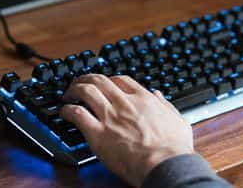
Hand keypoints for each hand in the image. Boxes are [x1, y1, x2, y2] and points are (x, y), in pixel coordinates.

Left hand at [60, 74, 193, 186]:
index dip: (109, 80)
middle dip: (87, 79)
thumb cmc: (173, 147)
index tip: (105, 84)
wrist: (165, 163)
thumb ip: (166, 105)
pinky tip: (64, 112)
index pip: (121, 80)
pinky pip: (76, 114)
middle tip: (80, 83)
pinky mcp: (98, 134)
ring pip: (85, 91)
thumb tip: (159, 96)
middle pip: (100, 81)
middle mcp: (125, 103)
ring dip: (74, 89)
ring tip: (68, 94)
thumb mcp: (177, 120)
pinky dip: (67, 110)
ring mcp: (110, 117)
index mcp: (144, 99)